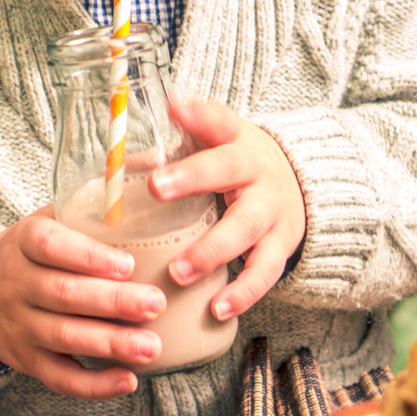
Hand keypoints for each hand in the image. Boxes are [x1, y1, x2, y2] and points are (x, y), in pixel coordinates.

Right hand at [0, 206, 166, 398]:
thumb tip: (161, 156)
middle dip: (112, 302)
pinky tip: (128, 381)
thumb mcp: (53, 214)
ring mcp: (20, 326)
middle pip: (64, 295)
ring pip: (64, 338)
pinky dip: (93, 385)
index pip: (50, 247)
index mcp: (25, 241)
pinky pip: (59, 378)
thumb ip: (101, 192)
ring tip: (152, 347)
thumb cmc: (33, 249)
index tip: (128, 262)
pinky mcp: (26, 361)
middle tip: (156, 304)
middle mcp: (17, 285)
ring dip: (111, 344)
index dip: (88, 256)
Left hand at [148, 101, 305, 321]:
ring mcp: (272, 209)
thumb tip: (117, 165)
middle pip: (228, 169)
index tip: (173, 107)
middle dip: (192, 178)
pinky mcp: (282, 245)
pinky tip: (218, 308)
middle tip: (156, 187)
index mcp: (234, 139)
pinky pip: (264, 271)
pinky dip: (243, 293)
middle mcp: (256, 169)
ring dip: (211, 251)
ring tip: (178, 272)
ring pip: (245, 228)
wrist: (299, 185)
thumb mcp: (213, 145)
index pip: (217, 119)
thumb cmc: (236, 164)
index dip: (196, 115)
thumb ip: (171, 152)